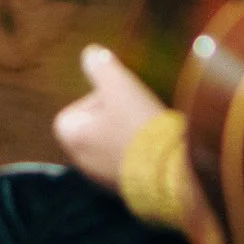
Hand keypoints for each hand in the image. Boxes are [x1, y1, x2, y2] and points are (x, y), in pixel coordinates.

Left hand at [51, 44, 166, 192]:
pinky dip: (140, 153)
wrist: (171, 175)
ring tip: (150, 126)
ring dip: (128, 134)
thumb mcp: (120, 87)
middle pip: (93, 128)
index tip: (119, 97)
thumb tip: (90, 53)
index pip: (74, 111)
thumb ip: (102, 67)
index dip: (96, 100)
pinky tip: (159, 146)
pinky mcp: (126, 189)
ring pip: (111, 145)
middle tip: (137, 109)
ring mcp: (103, 179)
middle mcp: (82, 162)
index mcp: (72, 138)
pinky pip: (128, 163)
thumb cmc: (139, 127)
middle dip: (114, 116)